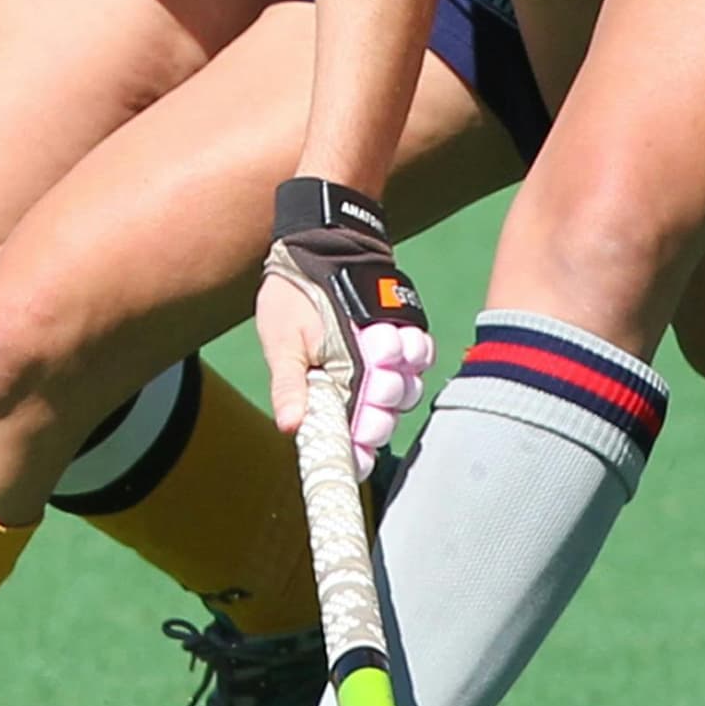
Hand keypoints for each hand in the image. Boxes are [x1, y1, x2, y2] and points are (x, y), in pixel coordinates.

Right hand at [256, 179, 436, 472]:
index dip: (358, 451)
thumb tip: (289, 427)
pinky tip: (397, 335)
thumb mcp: (283, 346)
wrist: (316, 253)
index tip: (360, 452)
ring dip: (399, 373)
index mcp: (328, 399)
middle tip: (369, 375)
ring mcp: (385, 367)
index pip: (349, 442)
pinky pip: (421, 358)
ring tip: (379, 344)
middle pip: (384, 421)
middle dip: (380, 405)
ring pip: (407, 392)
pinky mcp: (403, 341)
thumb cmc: (290, 304)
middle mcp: (360, 390)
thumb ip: (289, 387)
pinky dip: (415, 350)